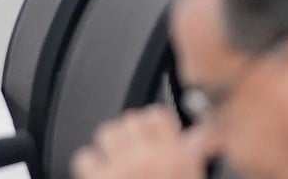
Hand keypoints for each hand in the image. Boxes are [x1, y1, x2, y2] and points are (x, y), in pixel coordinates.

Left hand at [71, 106, 212, 178]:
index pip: (157, 115)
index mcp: (177, 156)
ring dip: (112, 145)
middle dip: (134, 134)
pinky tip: (101, 173)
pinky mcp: (98, 178)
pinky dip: (91, 164)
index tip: (157, 133)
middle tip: (138, 150)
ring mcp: (121, 167)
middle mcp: (148, 156)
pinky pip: (85, 156)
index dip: (155, 124)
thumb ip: (195, 155)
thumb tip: (203, 136)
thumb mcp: (193, 177)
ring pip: (107, 132)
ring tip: (120, 160)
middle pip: (130, 119)